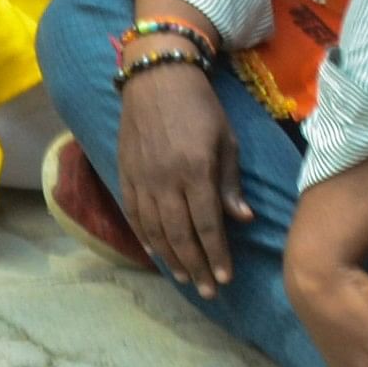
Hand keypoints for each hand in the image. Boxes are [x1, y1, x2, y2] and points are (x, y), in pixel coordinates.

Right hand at [114, 48, 247, 294]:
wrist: (156, 76)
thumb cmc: (200, 107)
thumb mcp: (226, 140)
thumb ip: (230, 182)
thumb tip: (243, 219)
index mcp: (196, 170)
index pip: (208, 224)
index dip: (217, 255)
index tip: (227, 278)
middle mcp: (166, 179)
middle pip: (180, 234)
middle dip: (196, 266)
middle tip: (209, 290)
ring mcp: (141, 176)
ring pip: (155, 229)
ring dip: (172, 258)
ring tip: (186, 279)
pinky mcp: (124, 171)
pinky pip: (133, 212)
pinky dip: (144, 236)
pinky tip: (155, 253)